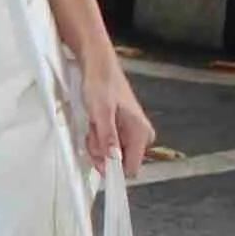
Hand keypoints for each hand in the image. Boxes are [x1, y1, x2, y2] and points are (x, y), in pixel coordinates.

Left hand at [79, 51, 154, 178]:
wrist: (98, 66)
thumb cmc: (101, 84)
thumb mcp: (101, 112)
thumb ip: (107, 137)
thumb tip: (112, 160)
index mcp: (141, 133)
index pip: (131, 168)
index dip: (112, 169)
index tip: (97, 162)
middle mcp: (139, 135)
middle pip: (117, 162)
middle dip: (100, 151)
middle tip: (93, 131)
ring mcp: (129, 133)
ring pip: (108, 154)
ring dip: (95, 142)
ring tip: (94, 122)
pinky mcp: (120, 131)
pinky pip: (105, 144)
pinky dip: (95, 136)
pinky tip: (94, 122)